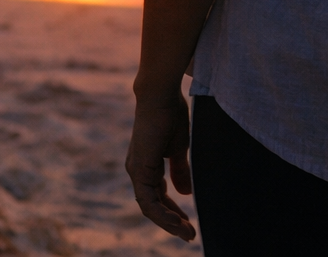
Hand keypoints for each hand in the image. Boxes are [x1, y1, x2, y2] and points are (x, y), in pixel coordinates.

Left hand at [126, 93, 195, 241]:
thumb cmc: (170, 113)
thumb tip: (185, 193)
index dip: (173, 211)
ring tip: (187, 232)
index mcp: (146, 165)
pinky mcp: (139, 169)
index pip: (158, 196)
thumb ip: (180, 170)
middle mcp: (138, 170)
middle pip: (153, 206)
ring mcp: (137, 170)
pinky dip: (163, 214)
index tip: (189, 223)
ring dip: (168, 222)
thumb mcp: (178, 148)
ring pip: (150, 207)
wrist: (160, 93)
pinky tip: (177, 222)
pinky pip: (148, 201)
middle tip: (190, 234)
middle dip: (172, 222)